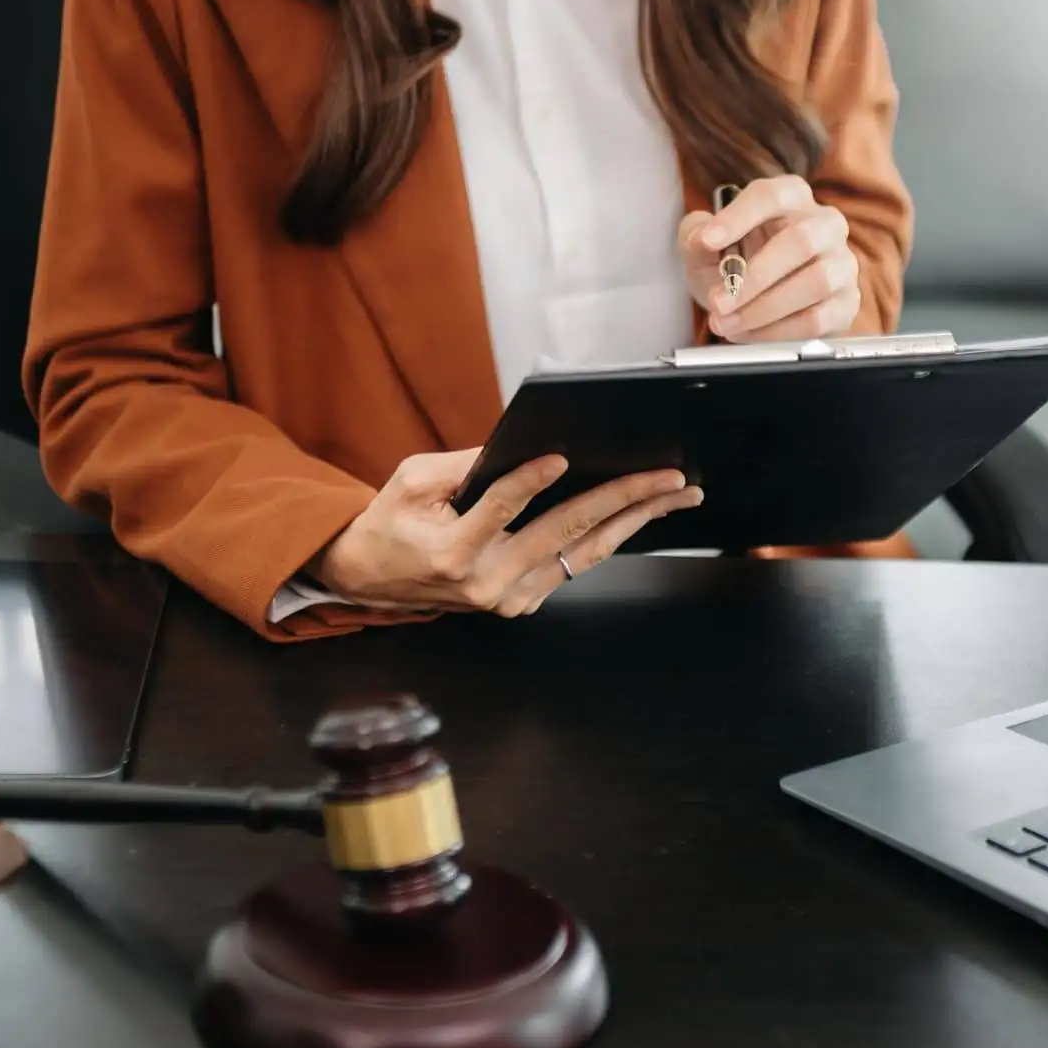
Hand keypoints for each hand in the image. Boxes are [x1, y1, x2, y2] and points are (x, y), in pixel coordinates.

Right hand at [305, 450, 702, 617]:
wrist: (373, 578)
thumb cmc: (393, 523)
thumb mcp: (413, 481)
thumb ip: (464, 464)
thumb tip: (519, 443)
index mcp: (454, 552)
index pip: (501, 509)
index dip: (530, 482)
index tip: (562, 457)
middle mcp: (487, 582)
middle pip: (564, 533)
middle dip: (622, 499)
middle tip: (666, 477)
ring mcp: (509, 599)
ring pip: (583, 554)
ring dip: (634, 521)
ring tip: (673, 495)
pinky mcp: (522, 603)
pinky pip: (574, 566)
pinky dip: (610, 537)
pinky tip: (641, 514)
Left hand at [678, 175, 859, 342]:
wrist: (756, 299)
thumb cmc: (734, 262)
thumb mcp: (705, 246)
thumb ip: (696, 236)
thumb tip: (702, 238)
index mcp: (791, 197)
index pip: (771, 196)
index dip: (739, 217)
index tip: (708, 241)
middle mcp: (824, 224)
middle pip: (801, 241)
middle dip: (753, 277)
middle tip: (718, 301)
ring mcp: (842, 263)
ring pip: (816, 282)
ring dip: (764, 309)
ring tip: (727, 323)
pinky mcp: (846, 302)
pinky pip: (818, 319)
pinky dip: (778, 331)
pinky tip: (749, 333)